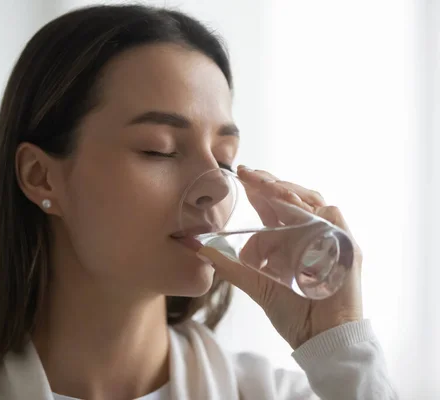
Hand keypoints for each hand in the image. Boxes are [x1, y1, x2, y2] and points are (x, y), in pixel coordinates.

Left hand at [197, 166, 363, 348]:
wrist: (319, 338)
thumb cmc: (292, 311)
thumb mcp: (253, 282)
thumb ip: (227, 264)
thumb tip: (194, 246)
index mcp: (291, 238)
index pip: (275, 205)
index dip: (259, 189)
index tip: (240, 174)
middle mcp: (312, 232)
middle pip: (292, 196)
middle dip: (269, 182)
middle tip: (247, 173)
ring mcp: (331, 237)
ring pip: (312, 201)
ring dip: (286, 190)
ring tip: (264, 185)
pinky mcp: (346, 247)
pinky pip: (331, 217)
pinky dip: (310, 208)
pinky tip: (289, 204)